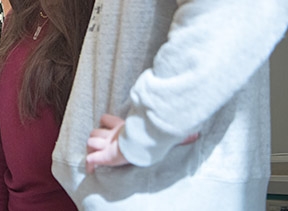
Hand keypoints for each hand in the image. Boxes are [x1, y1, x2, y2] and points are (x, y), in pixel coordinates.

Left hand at [85, 114, 199, 173]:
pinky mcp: (106, 155)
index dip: (107, 121)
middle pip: (97, 131)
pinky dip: (91, 163)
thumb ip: (180, 136)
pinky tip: (90, 169)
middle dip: (97, 135)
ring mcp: (108, 144)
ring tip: (94, 152)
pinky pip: (93, 159)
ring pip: (92, 140)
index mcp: (124, 127)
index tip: (108, 123)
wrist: (145, 141)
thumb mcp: (166, 134)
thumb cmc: (154, 136)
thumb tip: (197, 135)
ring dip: (92, 146)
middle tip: (100, 142)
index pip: (109, 119)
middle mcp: (114, 135)